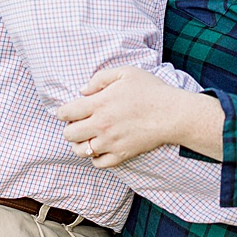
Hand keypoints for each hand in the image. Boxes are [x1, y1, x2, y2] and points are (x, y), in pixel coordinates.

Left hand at [57, 65, 208, 167]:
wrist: (173, 114)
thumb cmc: (152, 90)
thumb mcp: (126, 72)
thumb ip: (100, 78)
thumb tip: (83, 91)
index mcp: (99, 104)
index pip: (65, 113)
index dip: (63, 112)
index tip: (70, 112)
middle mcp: (101, 125)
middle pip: (68, 135)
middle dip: (70, 129)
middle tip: (81, 124)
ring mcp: (110, 142)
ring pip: (80, 151)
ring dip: (81, 144)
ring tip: (90, 137)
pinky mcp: (121, 154)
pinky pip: (98, 163)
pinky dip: (96, 157)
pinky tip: (103, 148)